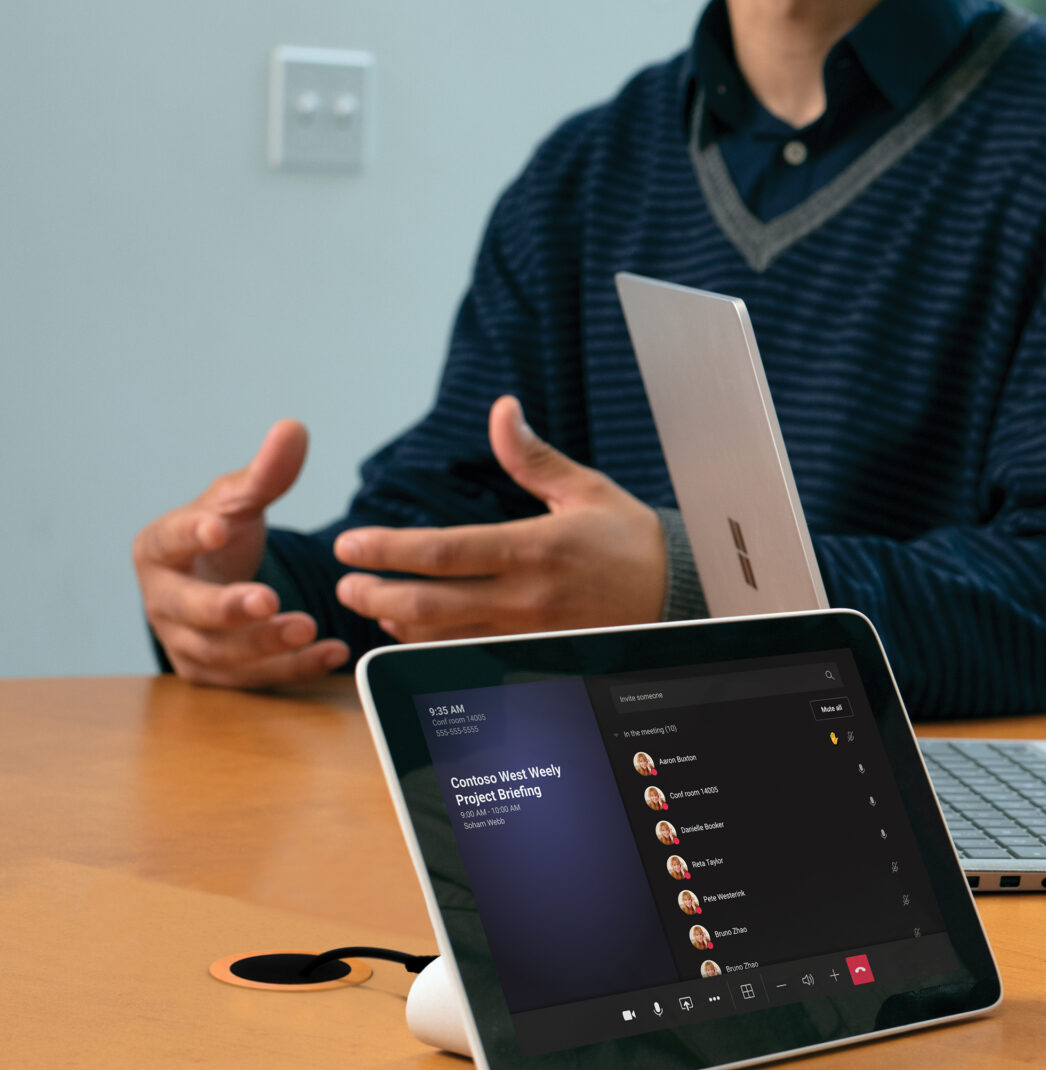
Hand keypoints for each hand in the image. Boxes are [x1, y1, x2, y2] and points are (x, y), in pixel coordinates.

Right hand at [134, 418, 349, 687]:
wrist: (216, 580)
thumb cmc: (221, 534)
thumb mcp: (240, 501)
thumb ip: (265, 473)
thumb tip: (294, 427)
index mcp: (159, 548)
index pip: (169, 541)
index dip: (190, 534)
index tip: (217, 528)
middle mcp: (161, 600)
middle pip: (188, 610)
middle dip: (227, 608)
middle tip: (269, 600)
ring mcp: (182, 641)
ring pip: (217, 653)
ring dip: (264, 646)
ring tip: (310, 627)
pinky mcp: (211, 673)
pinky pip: (248, 679)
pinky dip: (290, 669)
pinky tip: (333, 653)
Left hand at [329, 396, 665, 641]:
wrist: (676, 596)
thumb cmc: (627, 540)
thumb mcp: (584, 490)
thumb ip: (532, 457)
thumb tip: (501, 409)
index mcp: (534, 547)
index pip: (444, 552)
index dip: (387, 550)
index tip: (349, 544)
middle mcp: (527, 596)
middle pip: (430, 604)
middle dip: (376, 595)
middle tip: (344, 584)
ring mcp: (529, 634)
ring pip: (442, 639)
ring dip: (398, 623)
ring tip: (374, 603)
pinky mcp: (535, 657)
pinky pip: (469, 659)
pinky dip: (430, 647)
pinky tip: (413, 630)